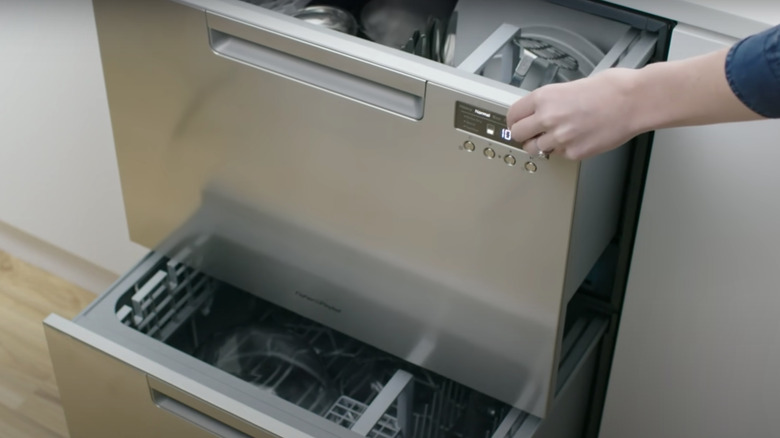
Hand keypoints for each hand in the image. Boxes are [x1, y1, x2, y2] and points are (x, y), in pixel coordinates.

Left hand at [506, 68, 641, 159]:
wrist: (634, 102)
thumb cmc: (612, 88)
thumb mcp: (572, 85)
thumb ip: (552, 100)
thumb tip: (542, 109)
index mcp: (544, 98)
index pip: (513, 115)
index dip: (514, 121)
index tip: (517, 123)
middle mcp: (548, 118)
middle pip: (518, 135)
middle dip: (524, 134)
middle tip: (532, 133)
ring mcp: (560, 138)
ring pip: (536, 149)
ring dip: (543, 144)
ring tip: (558, 135)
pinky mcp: (574, 153)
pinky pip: (559, 155)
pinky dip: (565, 149)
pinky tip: (578, 137)